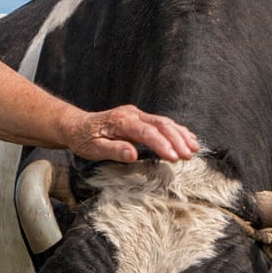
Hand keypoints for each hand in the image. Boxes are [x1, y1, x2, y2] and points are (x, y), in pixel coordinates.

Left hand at [65, 105, 199, 162]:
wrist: (76, 125)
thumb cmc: (83, 139)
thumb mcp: (93, 149)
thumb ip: (113, 150)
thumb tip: (132, 155)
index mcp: (121, 121)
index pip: (147, 132)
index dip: (162, 145)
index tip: (174, 158)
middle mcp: (132, 114)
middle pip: (161, 124)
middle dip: (177, 140)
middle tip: (189, 156)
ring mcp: (137, 114)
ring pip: (165, 122)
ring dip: (181, 135)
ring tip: (194, 149)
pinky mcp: (141, 119)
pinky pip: (162, 123)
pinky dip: (177, 131)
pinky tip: (188, 139)